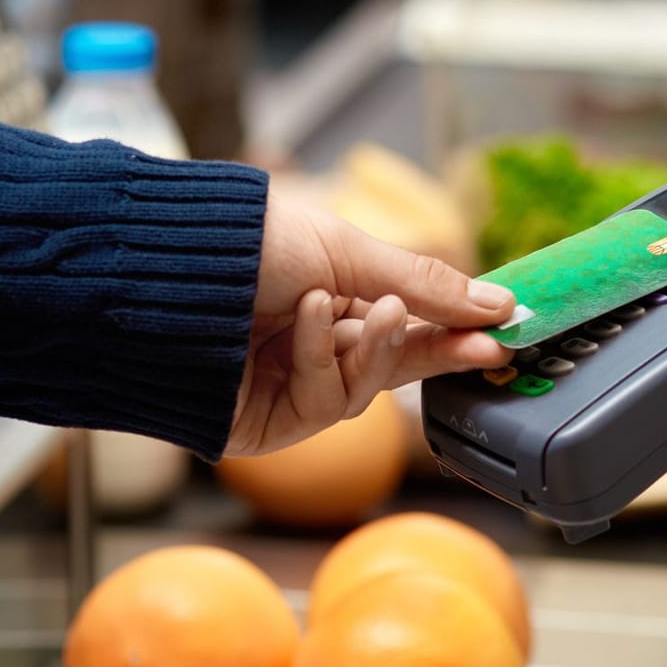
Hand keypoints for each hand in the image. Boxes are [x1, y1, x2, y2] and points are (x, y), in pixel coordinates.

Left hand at [228, 192, 514, 454]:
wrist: (162, 268)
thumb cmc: (244, 243)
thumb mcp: (347, 250)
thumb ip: (424, 286)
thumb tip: (499, 303)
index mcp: (327, 296)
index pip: (406, 324)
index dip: (455, 331)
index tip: (503, 333)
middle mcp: (308, 343)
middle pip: (393, 364)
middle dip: (436, 351)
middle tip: (484, 347)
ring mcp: (287, 386)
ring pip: (365, 390)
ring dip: (375, 349)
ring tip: (368, 311)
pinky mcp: (267, 424)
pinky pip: (323, 405)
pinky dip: (322, 359)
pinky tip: (305, 320)